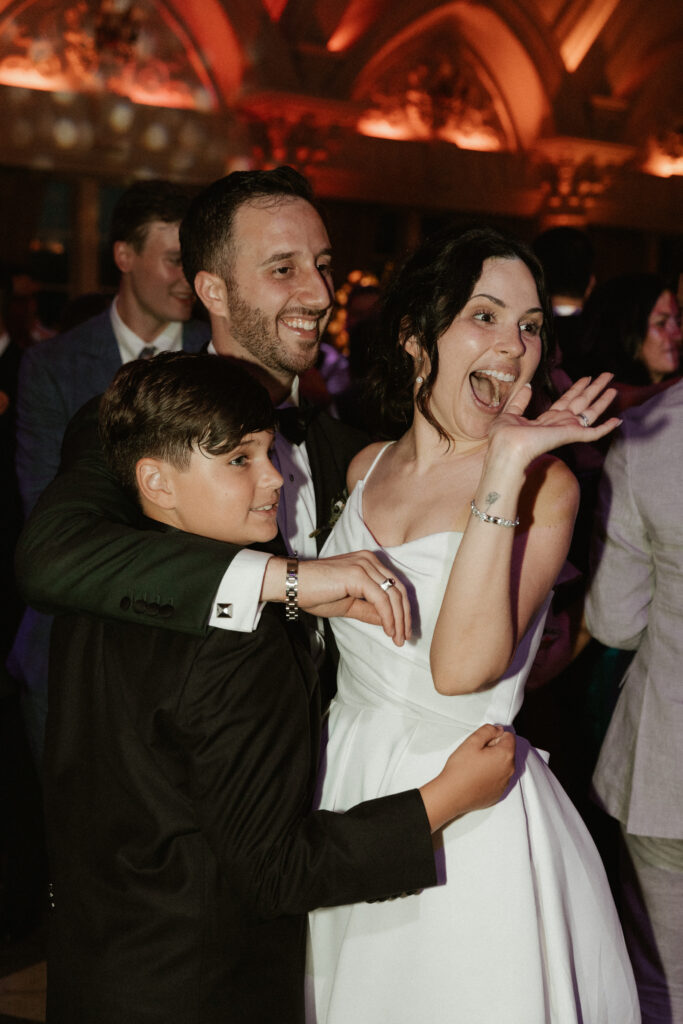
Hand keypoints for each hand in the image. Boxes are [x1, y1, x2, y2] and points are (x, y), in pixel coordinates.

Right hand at [296, 552, 411, 645]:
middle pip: (398, 590)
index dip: (402, 610)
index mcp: (368, 563)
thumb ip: (369, 611)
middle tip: (404, 637)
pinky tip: (388, 630)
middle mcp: (369, 560)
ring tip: (397, 638)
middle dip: (404, 616)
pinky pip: (381, 600)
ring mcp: (365, 565)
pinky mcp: (358, 575)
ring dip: (398, 620)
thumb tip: (388, 622)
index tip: (402, 630)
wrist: (293, 584)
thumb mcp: (348, 605)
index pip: (394, 586)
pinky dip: (388, 617)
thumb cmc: (315, 592)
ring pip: (393, 595)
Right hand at [419, 724, 515, 831]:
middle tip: (476, 754)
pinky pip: (498, 779)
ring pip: (502, 765)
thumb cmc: (460, 769)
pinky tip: (476, 777)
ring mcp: (505, 784)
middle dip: (494, 749)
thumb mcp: (472, 741)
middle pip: (507, 751)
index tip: (482, 743)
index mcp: (505, 755)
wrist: (452, 795)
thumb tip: (498, 730)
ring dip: (492, 762)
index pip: (509, 736)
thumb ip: (488, 730)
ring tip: (475, 766)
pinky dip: (490, 776)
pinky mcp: (498, 793)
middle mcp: (510, 770)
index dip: (494, 736)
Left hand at [488, 373, 620, 466]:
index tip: (586, 377)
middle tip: (608, 375)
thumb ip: (520, 402)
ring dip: (603, 400)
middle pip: (582, 402)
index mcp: (547, 419)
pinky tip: (617, 420)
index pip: (566, 400)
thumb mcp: (510, 414)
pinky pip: (594, 433)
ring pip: (591, 412)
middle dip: (595, 388)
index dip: (577, 388)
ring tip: (615, 388)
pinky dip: (606, 427)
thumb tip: (528, 387)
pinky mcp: (572, 435)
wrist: (507, 448)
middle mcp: (560, 423)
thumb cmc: (504, 436)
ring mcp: (567, 429)